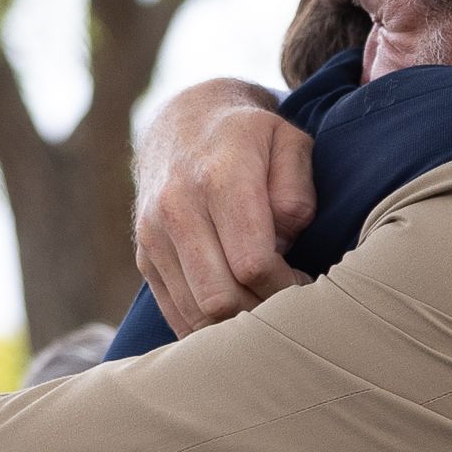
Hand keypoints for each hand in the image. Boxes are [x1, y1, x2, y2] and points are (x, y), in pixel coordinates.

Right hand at [132, 78, 318, 330]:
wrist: (182, 123)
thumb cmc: (251, 138)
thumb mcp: (290, 142)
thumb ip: (297, 189)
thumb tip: (282, 242)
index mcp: (218, 178)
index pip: (252, 263)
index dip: (286, 286)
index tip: (306, 283)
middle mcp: (176, 208)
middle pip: (220, 297)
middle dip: (262, 312)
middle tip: (289, 306)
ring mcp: (153, 236)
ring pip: (195, 313)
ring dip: (237, 325)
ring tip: (266, 308)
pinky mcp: (144, 257)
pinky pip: (176, 314)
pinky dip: (210, 328)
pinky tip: (239, 313)